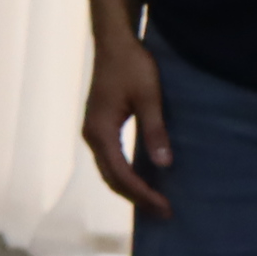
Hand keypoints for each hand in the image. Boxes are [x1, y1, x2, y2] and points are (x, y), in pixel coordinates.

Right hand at [79, 29, 173, 218]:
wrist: (113, 43)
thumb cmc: (133, 66)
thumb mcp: (149, 98)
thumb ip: (155, 131)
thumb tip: (164, 164)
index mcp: (101, 131)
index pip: (121, 174)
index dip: (143, 193)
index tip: (165, 207)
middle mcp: (91, 135)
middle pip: (111, 178)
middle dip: (137, 198)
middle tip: (164, 212)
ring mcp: (92, 131)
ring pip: (109, 170)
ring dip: (130, 188)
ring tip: (154, 201)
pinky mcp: (99, 126)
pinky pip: (110, 159)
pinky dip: (125, 174)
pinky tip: (142, 178)